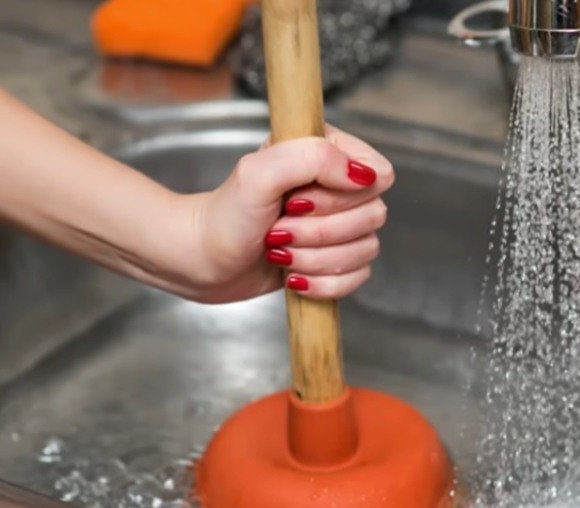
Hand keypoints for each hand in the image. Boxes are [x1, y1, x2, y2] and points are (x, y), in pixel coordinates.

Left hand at [184, 125, 393, 302]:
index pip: (378, 172)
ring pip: (366, 249)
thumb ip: (313, 158)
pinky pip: (358, 277)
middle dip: (322, 232)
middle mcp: (336, 186)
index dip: (345, 195)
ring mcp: (337, 224)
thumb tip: (363, 175)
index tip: (300, 200)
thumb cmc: (223, 216)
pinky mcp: (332, 259)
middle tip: (279, 229)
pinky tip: (293, 277)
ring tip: (279, 252)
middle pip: (373, 215)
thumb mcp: (258, 174)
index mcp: (326, 151)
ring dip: (319, 259)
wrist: (201, 260)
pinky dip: (325, 283)